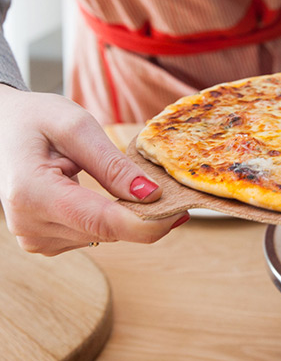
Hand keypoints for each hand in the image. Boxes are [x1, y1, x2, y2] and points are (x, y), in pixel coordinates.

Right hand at [0, 85, 187, 255]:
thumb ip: (112, 164)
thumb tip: (151, 195)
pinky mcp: (44, 241)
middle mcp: (29, 225)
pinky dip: (109, 217)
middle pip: (108, 232)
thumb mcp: (76, 127)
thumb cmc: (34, 119)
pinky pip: (93, 235)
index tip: (182, 210)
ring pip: (104, 237)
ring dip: (125, 214)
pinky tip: (103, 194)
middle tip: (169, 188)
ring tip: (120, 181)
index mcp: (32, 194)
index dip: (149, 222)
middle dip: (144, 214)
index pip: (103, 222)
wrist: (2, 128)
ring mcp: (34, 238)